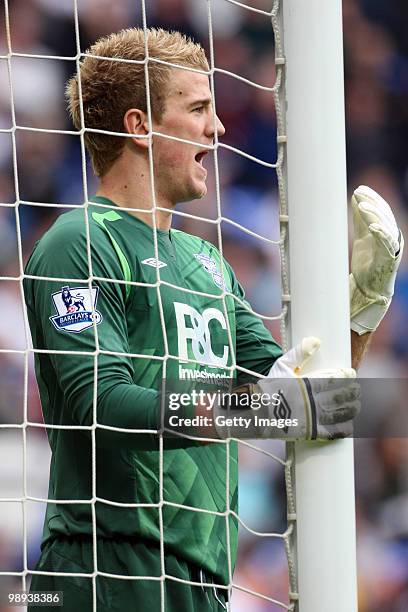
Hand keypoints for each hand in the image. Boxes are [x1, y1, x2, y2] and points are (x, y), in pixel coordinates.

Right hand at [214, 337, 359, 439]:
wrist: (257, 412)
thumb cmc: (270, 387)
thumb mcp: (282, 365)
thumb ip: (300, 353)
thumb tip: (316, 340)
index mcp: (307, 384)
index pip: (334, 378)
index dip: (345, 376)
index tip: (351, 373)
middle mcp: (313, 401)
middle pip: (341, 396)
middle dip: (352, 392)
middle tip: (357, 390)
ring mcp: (313, 418)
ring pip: (340, 413)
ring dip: (352, 409)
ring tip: (357, 405)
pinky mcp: (311, 433)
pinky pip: (333, 432)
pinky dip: (343, 429)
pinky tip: (349, 425)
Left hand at [350, 185, 403, 334]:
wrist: (368, 288)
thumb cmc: (367, 263)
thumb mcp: (361, 236)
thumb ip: (361, 220)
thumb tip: (355, 197)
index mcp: (387, 231)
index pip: (382, 210)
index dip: (373, 198)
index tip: (360, 189)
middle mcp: (392, 238)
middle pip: (385, 215)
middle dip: (372, 203)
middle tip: (359, 193)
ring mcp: (391, 248)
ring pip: (386, 227)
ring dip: (374, 215)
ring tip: (361, 206)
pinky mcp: (389, 260)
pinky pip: (387, 245)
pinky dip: (381, 234)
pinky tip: (372, 226)